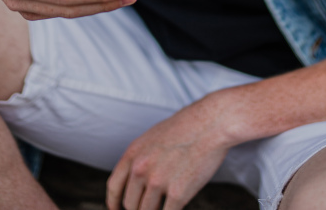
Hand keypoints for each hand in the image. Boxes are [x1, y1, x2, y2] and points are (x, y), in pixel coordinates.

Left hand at [106, 94, 230, 209]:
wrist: (212, 123)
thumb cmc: (187, 128)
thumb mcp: (154, 137)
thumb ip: (141, 158)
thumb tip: (135, 181)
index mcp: (133, 153)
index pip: (113, 186)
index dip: (113, 203)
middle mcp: (140, 168)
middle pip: (130, 204)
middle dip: (140, 208)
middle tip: (153, 204)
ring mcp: (157, 182)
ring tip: (168, 200)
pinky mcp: (177, 193)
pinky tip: (177, 205)